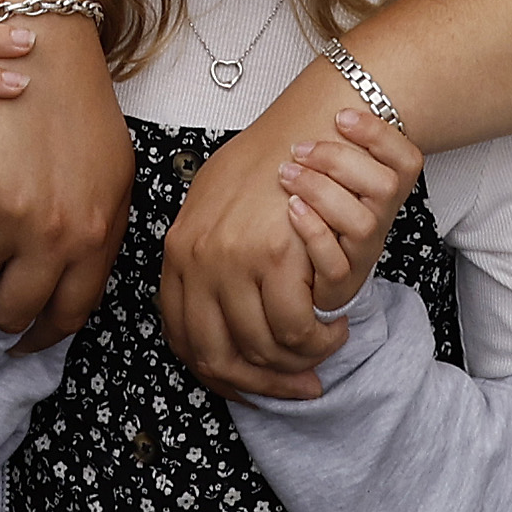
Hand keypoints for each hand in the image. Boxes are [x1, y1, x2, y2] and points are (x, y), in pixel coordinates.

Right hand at [0, 6, 129, 348]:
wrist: (47, 40)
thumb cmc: (80, 107)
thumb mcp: (113, 176)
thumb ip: (98, 237)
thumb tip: (73, 290)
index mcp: (97, 237)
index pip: (66, 315)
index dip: (38, 335)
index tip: (23, 339)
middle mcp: (55, 235)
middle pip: (11, 310)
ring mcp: (9, 214)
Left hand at [158, 80, 374, 399]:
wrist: (303, 124)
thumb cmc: (267, 162)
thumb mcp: (213, 204)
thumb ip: (203, 253)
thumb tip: (202, 301)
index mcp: (177, 252)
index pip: (184, 338)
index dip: (220, 373)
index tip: (252, 384)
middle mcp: (197, 260)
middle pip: (218, 356)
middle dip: (261, 384)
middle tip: (298, 386)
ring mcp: (232, 260)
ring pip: (260, 348)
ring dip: (297, 364)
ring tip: (323, 350)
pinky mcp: (273, 257)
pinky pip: (294, 328)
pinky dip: (317, 340)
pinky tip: (333, 328)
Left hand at [274, 108, 420, 316]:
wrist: (300, 273)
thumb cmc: (309, 210)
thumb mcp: (323, 172)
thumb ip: (329, 141)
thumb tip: (320, 97)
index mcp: (383, 190)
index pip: (407, 161)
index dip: (379, 135)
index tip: (341, 116)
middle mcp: (378, 220)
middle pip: (387, 187)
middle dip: (339, 160)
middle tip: (299, 149)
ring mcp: (360, 253)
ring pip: (363, 224)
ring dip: (322, 192)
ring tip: (288, 176)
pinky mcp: (338, 284)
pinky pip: (336, 264)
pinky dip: (313, 232)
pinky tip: (291, 209)